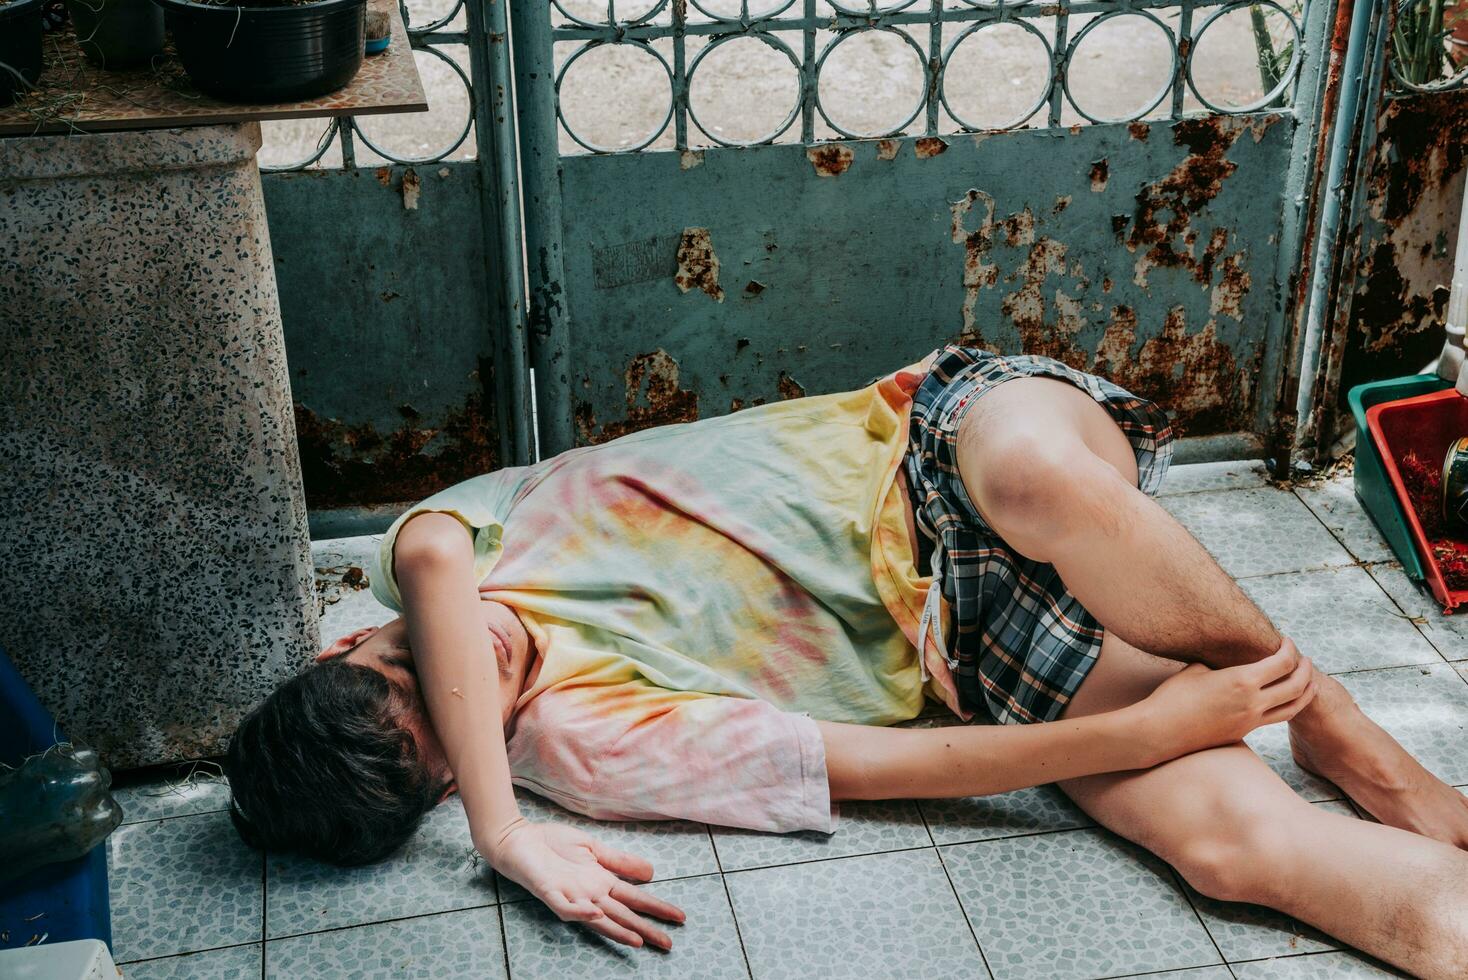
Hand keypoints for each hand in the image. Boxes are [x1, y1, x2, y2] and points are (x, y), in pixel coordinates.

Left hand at [487, 819, 685, 948]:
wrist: (519, 838)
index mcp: (601, 883)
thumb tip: (651, 872)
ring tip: (638, 940)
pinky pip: (566, 908)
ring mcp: (570, 896)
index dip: (656, 908)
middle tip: (668, 944)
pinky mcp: (550, 893)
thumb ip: (619, 861)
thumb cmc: (553, 844)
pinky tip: (597, 913)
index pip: (635, 899)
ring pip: (598, 919)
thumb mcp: (593, 848)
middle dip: (647, 928)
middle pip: (623, 914)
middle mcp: (589, 894)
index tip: (680, 918)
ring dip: (617, 930)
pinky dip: (581, 913)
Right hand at [1139, 638, 1316, 762]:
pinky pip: (1276, 718)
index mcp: (1243, 681)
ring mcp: (1251, 720)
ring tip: (1308, 682)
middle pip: (1296, 685)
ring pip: (1294, 708)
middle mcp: (1253, 702)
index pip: (1282, 663)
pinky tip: (1285, 699)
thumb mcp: (1197, 669)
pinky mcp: (1244, 732)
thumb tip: (1231, 666)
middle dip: (1305, 669)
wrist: (1161, 731)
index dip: (1289, 649)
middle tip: (1304, 659)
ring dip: (1306, 692)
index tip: (1286, 641)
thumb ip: (1221, 666)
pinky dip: (1288, 706)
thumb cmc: (1173, 696)